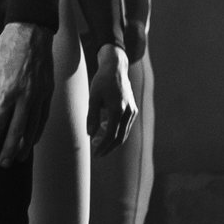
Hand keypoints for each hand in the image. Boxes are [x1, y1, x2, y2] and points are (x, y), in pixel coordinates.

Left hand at [0, 22, 53, 166]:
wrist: (31, 33)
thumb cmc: (3, 49)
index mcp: (6, 91)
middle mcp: (24, 97)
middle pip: (16, 130)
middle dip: (8, 149)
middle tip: (2, 164)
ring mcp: (38, 96)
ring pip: (32, 127)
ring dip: (24, 145)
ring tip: (17, 159)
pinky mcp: (47, 93)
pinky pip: (43, 118)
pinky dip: (37, 132)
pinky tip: (31, 141)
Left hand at [87, 42, 136, 156]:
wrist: (116, 69)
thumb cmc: (102, 81)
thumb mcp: (93, 97)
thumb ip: (92, 116)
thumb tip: (90, 134)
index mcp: (117, 109)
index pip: (111, 134)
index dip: (103, 146)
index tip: (95, 154)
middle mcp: (128, 112)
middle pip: (120, 137)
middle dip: (108, 147)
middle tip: (97, 154)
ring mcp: (133, 111)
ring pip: (124, 133)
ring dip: (112, 140)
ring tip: (97, 142)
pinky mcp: (133, 110)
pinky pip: (125, 125)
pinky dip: (116, 131)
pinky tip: (104, 128)